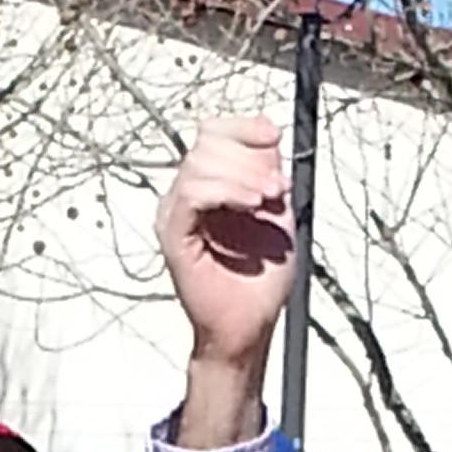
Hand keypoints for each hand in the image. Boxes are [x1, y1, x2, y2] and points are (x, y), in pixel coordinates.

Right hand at [157, 117, 295, 444]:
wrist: (248, 325)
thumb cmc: (259, 281)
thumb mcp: (276, 214)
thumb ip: (267, 172)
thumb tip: (265, 132)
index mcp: (209, 185)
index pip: (213, 133)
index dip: (243, 126)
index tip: (273, 136)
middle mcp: (187, 195)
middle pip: (207, 141)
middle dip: (250, 157)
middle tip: (278, 187)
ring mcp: (176, 213)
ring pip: (200, 163)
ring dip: (243, 176)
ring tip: (268, 201)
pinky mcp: (173, 235)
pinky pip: (191, 193)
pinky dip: (225, 192)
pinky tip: (251, 206)